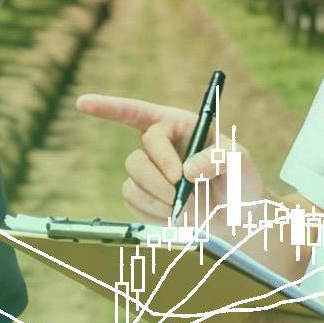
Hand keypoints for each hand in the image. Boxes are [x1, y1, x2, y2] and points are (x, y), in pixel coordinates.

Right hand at [76, 92, 262, 230]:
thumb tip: (187, 168)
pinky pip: (132, 200)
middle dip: (159, 173)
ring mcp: (148, 171)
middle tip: (181, 187)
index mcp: (179, 124)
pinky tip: (175, 214)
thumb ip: (219, 158)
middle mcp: (159, 145)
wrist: (236, 219)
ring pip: (132, 178)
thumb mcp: (241, 163)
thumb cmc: (241, 182)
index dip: (109, 107)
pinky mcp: (142, 195)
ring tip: (187, 206)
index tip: (82, 103)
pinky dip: (154, 210)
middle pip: (139, 153)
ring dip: (159, 195)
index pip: (138, 112)